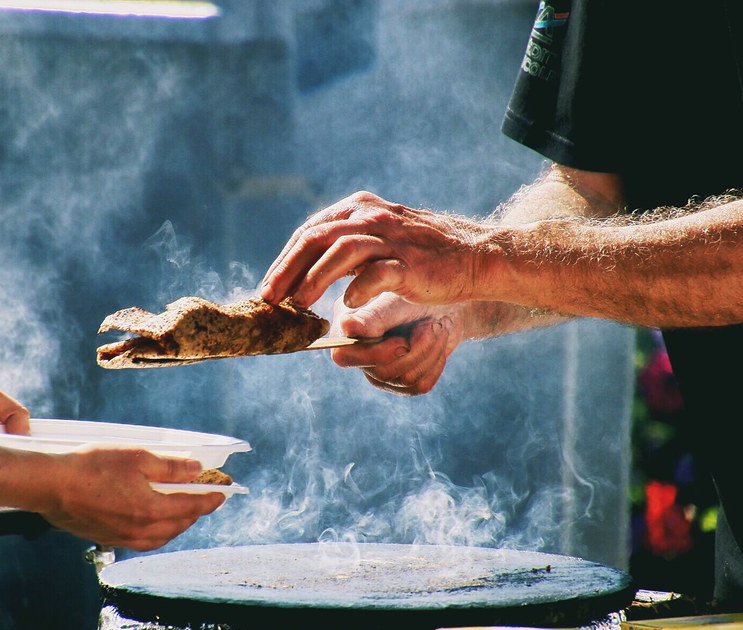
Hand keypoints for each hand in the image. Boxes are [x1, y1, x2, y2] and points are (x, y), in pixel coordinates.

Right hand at [40, 447, 223, 549]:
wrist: (51, 485)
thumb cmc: (91, 466)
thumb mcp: (137, 457)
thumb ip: (170, 467)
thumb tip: (195, 471)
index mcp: (151, 510)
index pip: (192, 507)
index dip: (210, 499)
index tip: (222, 493)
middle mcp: (140, 530)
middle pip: (179, 525)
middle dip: (195, 512)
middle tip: (204, 499)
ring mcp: (122, 538)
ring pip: (161, 537)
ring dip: (176, 524)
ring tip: (182, 510)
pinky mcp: (107, 538)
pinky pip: (142, 541)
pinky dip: (156, 532)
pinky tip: (153, 521)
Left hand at [260, 191, 479, 309]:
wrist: (475, 257)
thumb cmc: (422, 256)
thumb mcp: (377, 241)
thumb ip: (343, 248)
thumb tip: (300, 272)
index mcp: (358, 209)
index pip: (309, 232)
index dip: (284, 261)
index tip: (267, 289)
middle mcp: (371, 217)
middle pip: (316, 238)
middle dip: (286, 270)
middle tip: (269, 299)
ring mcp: (392, 238)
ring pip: (341, 251)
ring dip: (313, 279)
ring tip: (297, 305)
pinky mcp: (410, 262)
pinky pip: (377, 274)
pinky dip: (357, 290)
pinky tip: (347, 307)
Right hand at [329, 294, 458, 394]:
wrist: (446, 298)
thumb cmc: (417, 286)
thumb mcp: (395, 302)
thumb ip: (372, 316)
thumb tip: (347, 326)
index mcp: (348, 327)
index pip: (344, 355)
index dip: (375, 354)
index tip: (403, 341)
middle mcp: (360, 351)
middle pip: (380, 373)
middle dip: (414, 351)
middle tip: (430, 326)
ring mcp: (379, 369)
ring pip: (404, 381)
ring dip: (429, 353)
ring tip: (437, 328)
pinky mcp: (401, 380)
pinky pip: (419, 386)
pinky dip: (435, 364)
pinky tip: (438, 344)